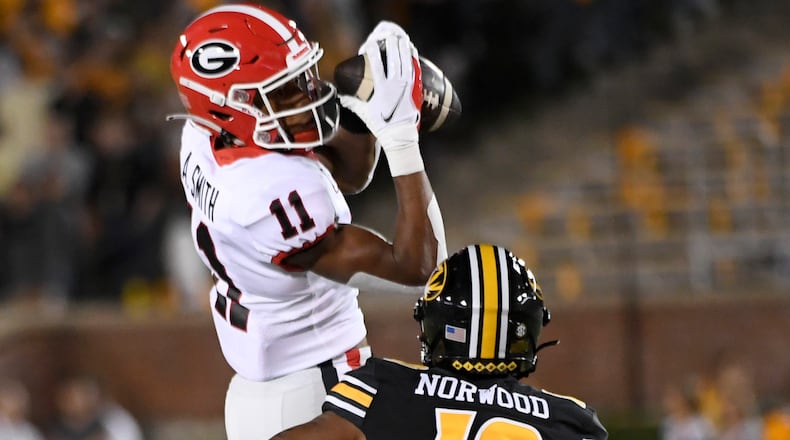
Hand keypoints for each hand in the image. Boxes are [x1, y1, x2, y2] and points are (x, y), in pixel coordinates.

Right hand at [338, 29, 421, 153]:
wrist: (399, 135)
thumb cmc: (381, 125)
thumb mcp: (364, 113)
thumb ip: (351, 102)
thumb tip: (340, 96)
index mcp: (381, 88)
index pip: (376, 65)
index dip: (372, 52)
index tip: (369, 43)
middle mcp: (394, 85)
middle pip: (393, 59)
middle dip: (391, 45)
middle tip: (388, 36)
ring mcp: (406, 86)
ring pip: (405, 62)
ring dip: (403, 48)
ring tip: (400, 38)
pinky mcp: (414, 88)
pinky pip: (414, 69)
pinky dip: (413, 58)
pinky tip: (411, 50)